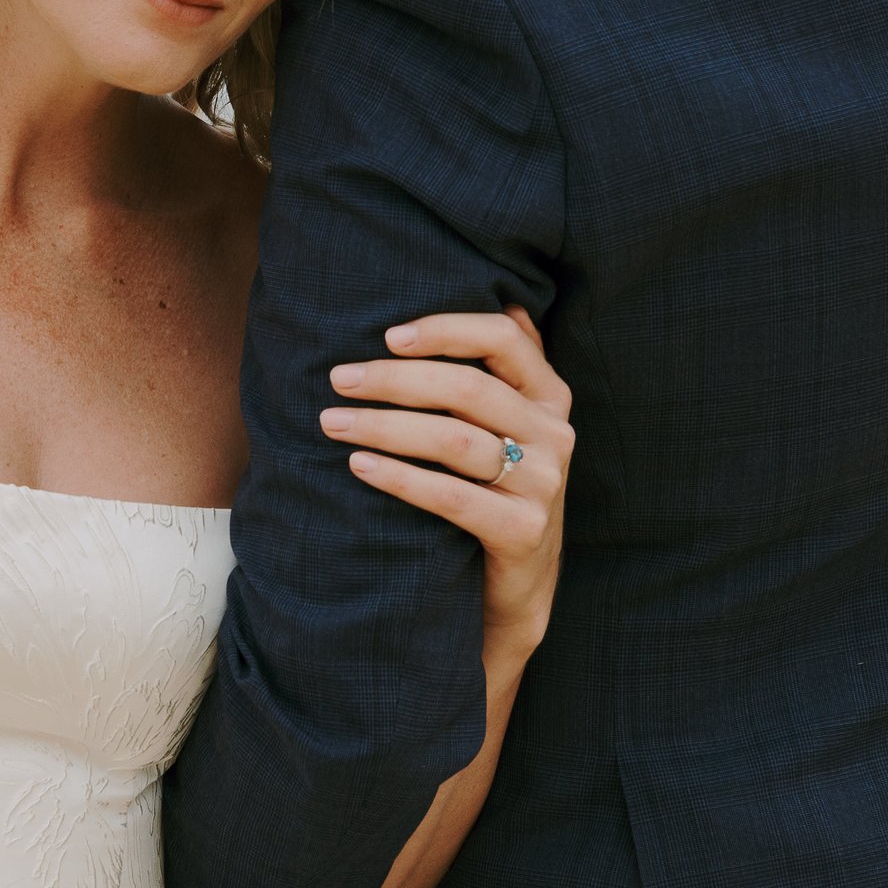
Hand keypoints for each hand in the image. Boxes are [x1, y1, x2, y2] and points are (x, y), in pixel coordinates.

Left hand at [320, 307, 572, 682]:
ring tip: (332, 422)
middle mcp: (554, 435)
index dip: (444, 329)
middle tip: (338, 380)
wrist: (516, 590)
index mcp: (549, 396)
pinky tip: (359, 465)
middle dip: (395, 379)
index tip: (385, 336)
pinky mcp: (523, 532)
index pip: (504, 338)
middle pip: (468, 389)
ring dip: (385, 426)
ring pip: (455, 440)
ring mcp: (543, 485)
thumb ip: (508, 368)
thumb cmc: (497, 491)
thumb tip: (503, 297)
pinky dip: (400, 477)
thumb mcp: (512, 426)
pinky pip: (452, 497)